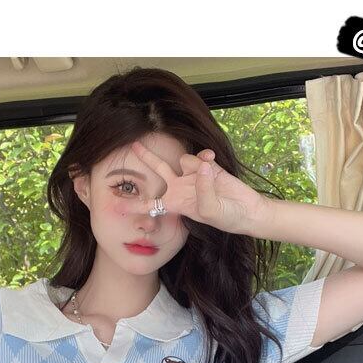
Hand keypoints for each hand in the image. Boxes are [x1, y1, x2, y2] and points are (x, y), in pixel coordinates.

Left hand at [129, 140, 265, 235]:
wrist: (246, 210)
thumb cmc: (227, 217)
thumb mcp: (212, 210)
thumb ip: (203, 190)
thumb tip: (200, 166)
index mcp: (177, 203)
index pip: (150, 204)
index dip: (134, 205)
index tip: (116, 206)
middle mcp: (181, 188)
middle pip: (158, 170)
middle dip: (147, 157)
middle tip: (133, 144)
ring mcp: (193, 176)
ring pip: (183, 160)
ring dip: (192, 162)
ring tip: (207, 169)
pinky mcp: (208, 167)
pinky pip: (201, 156)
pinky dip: (205, 157)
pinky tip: (213, 160)